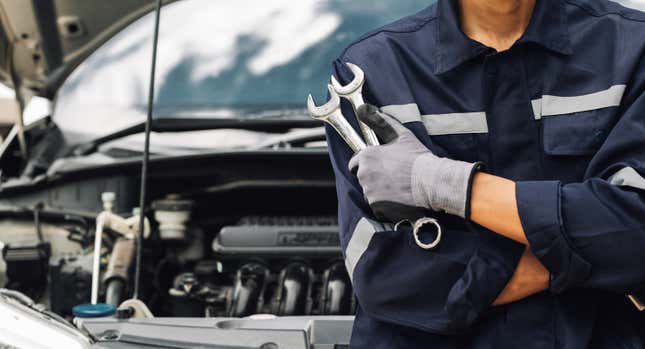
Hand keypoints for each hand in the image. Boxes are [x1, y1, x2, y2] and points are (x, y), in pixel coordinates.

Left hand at [349, 105, 479, 221]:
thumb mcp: (401, 134)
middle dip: (374, 178)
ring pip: (370, 193)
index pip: (354, 163)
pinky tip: (400, 199)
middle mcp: (363, 174)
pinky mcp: (377, 207)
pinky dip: (386, 205)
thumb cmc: (418, 158)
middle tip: (394, 177)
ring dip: (380, 192)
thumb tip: (363, 107)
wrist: (433, 182)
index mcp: (366, 156)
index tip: (381, 166)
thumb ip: (380, 121)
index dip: (367, 164)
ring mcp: (369, 192)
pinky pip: (378, 206)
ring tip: (399, 188)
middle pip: (362, 178)